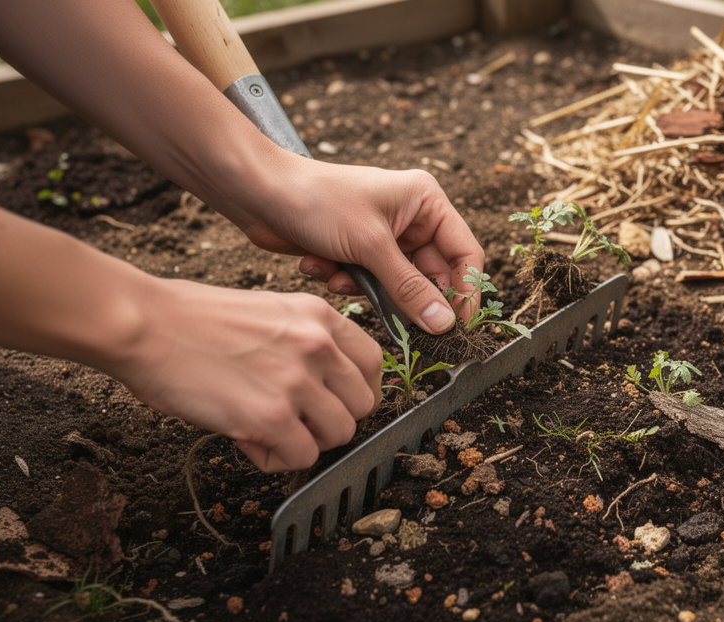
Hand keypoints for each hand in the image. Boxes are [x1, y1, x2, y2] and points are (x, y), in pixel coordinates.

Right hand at [113, 278, 380, 472]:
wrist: (144, 324)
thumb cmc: (192, 320)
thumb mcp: (269, 312)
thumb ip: (304, 344)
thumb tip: (324, 391)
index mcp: (320, 316)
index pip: (374, 363)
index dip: (356, 390)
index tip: (335, 400)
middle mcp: (318, 345)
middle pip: (363, 405)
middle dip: (331, 419)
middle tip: (295, 419)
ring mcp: (298, 381)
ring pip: (340, 434)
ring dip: (306, 440)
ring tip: (267, 428)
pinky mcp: (272, 417)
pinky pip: (301, 457)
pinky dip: (276, 458)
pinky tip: (248, 440)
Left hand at [235, 157, 485, 332]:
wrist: (258, 193)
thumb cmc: (317, 200)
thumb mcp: (370, 246)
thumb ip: (410, 289)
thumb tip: (444, 324)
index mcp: (426, 202)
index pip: (465, 254)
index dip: (464, 291)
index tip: (457, 326)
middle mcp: (411, 219)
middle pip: (432, 276)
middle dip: (406, 295)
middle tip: (399, 323)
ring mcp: (385, 237)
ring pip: (398, 285)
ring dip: (368, 288)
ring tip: (340, 276)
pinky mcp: (358, 253)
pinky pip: (369, 284)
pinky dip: (346, 282)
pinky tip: (320, 267)